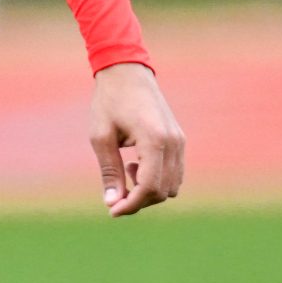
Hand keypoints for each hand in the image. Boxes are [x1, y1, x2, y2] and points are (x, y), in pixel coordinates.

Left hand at [89, 62, 185, 216]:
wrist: (126, 72)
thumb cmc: (109, 101)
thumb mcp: (101, 137)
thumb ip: (109, 171)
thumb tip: (112, 203)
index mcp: (154, 140)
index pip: (149, 187)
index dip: (131, 204)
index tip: (112, 211)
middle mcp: (173, 142)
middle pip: (163, 191)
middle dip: (139, 200)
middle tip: (115, 192)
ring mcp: (180, 141)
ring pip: (173, 185)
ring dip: (150, 190)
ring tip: (128, 171)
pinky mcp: (179, 139)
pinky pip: (175, 173)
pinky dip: (158, 179)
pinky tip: (138, 165)